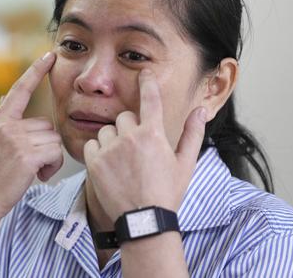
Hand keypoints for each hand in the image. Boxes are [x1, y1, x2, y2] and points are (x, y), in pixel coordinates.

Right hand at [0, 52, 63, 220]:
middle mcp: (6, 125)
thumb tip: (6, 96)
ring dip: (49, 158)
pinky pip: (56, 153)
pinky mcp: (26, 156)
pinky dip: (52, 168)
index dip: (36, 71)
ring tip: (31, 171)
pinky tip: (37, 176)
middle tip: (29, 163)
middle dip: (45, 144)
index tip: (50, 55)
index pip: (21, 88)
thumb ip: (3, 119)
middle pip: (46, 124)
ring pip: (54, 140)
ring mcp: (15, 140)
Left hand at [83, 69, 206, 221]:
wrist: (144, 220)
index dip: (147, 83)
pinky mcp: (94, 162)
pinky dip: (97, 152)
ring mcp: (110, 149)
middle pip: (124, 117)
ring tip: (122, 162)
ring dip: (112, 140)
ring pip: (107, 130)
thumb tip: (201, 110)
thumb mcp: (186, 163)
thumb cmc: (166, 193)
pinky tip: (109, 167)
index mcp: (153, 134)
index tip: (144, 73)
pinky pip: (91, 144)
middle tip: (135, 150)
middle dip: (129, 128)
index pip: (150, 99)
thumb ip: (192, 133)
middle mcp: (130, 137)